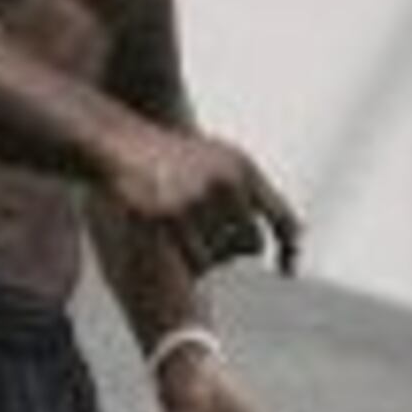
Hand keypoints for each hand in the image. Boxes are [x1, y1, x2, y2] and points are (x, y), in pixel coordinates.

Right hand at [108, 127, 301, 276]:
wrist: (118, 140)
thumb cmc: (172, 154)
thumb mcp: (221, 160)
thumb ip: (251, 191)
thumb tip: (293, 237)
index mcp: (242, 168)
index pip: (282, 217)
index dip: (290, 246)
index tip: (288, 270)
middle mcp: (223, 182)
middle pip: (252, 243)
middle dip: (235, 247)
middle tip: (212, 240)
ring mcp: (193, 199)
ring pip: (221, 255)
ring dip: (207, 253)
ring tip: (183, 231)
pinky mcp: (164, 216)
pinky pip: (194, 258)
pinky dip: (189, 258)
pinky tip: (172, 241)